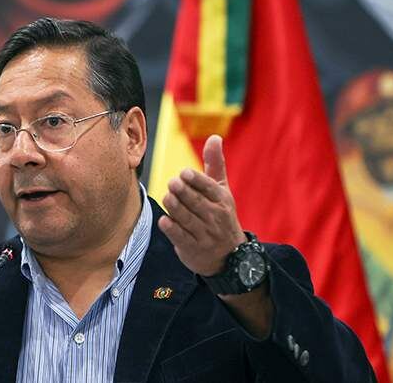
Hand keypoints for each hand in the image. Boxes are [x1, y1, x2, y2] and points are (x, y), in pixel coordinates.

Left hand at [157, 135, 246, 276]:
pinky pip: (180, 237)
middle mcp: (214, 217)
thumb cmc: (221, 215)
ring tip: (167, 197)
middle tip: (172, 183)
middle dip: (183, 192)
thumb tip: (214, 137)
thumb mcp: (222, 190)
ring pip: (187, 218)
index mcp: (222, 200)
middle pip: (196, 202)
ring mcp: (204, 234)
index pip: (209, 187)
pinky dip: (172, 229)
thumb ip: (214, 164)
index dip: (196, 180)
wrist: (229, 256)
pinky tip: (164, 220)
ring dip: (175, 207)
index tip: (184, 173)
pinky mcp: (192, 248)